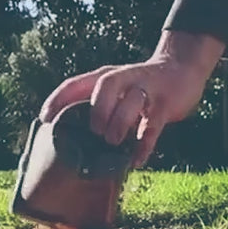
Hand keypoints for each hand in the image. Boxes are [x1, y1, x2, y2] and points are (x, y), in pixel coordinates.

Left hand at [39, 30, 224, 166]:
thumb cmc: (143, 85)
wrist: (182, 69)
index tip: (45, 119)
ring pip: (130, 101)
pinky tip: (137, 160)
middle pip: (104, 86)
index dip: (58, 99)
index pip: (77, 83)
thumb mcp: (118, 88)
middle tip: (94, 132)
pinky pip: (152, 125)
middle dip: (96, 110)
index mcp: (107, 77)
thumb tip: (75, 136)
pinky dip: (143, 144)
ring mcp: (146, 89)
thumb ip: (100, 106)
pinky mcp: (165, 103)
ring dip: (119, 124)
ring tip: (114, 142)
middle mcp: (124, 78)